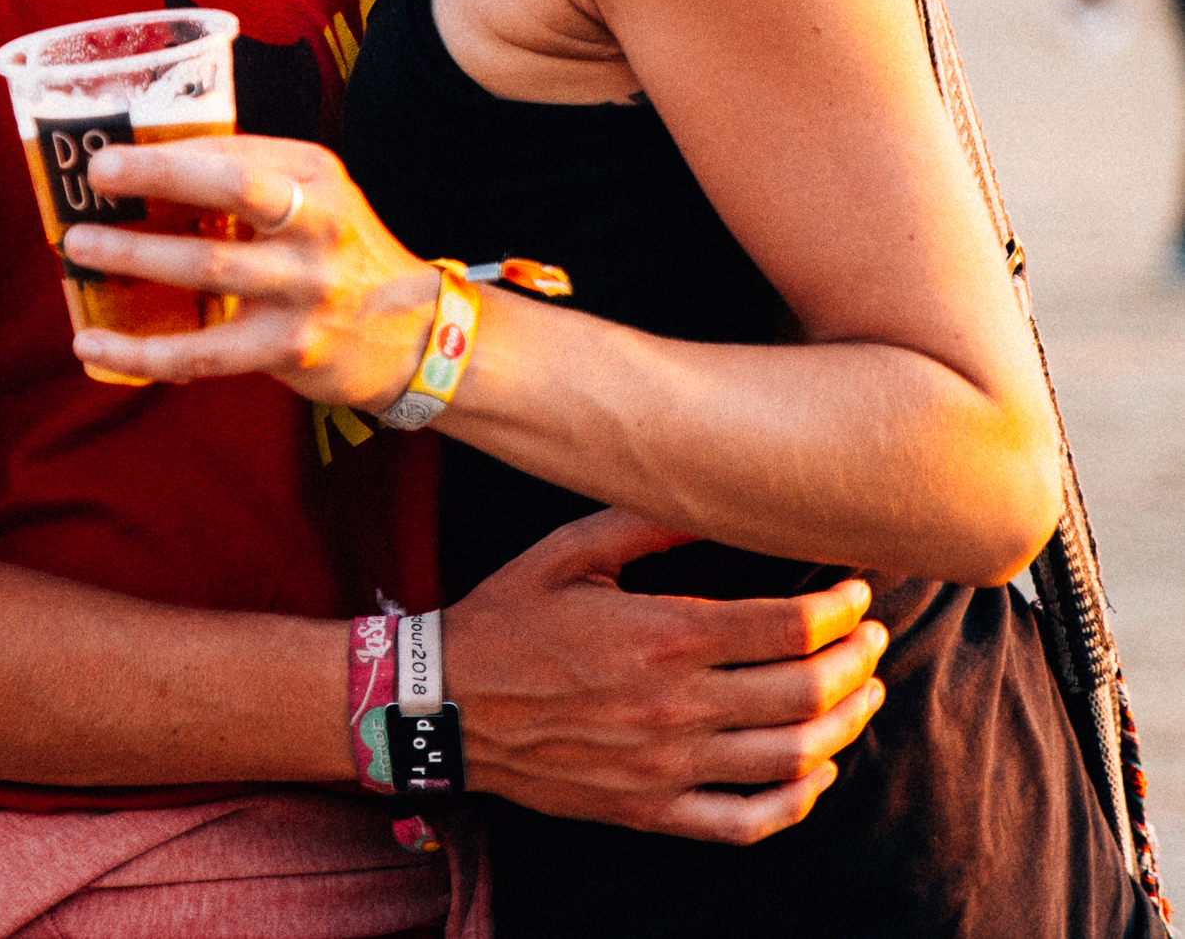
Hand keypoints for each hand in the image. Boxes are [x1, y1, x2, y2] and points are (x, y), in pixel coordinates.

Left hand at [71, 134, 438, 407]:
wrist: (414, 336)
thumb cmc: (343, 254)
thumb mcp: (318, 199)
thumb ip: (254, 182)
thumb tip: (151, 169)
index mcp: (316, 176)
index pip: (235, 151)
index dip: (169, 152)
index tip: (109, 157)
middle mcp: (317, 224)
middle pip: (232, 190)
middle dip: (158, 177)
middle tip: (96, 179)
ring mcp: (305, 288)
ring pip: (209, 266)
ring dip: (135, 255)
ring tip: (81, 248)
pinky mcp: (289, 348)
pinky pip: (201, 351)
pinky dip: (140, 349)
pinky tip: (93, 343)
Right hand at [447, 508, 887, 839]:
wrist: (446, 705)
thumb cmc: (508, 618)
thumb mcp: (569, 550)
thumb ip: (644, 523)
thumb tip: (712, 497)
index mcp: (661, 636)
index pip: (786, 628)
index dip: (837, 610)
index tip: (856, 592)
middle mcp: (674, 707)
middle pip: (802, 693)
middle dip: (855, 663)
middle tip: (873, 638)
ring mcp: (666, 769)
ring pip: (789, 759)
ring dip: (842, 725)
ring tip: (862, 695)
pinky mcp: (650, 811)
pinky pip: (745, 822)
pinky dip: (796, 802)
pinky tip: (816, 773)